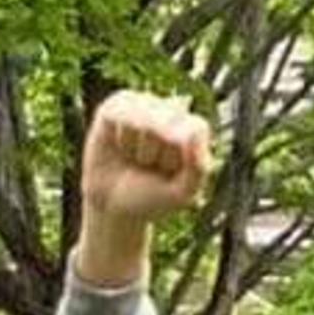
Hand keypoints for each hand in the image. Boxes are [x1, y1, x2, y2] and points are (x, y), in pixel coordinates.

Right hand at [76, 93, 210, 286]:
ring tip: (134, 159)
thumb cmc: (153, 202)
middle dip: (158, 154)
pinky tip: (118, 145)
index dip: (180, 156)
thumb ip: (198, 165)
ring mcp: (141, 105)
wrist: (115, 210)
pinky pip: (122, 112)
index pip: (193, 126)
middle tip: (149, 168)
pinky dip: (119, 135)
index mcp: (190, 129)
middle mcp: (168, 111)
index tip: (170, 175)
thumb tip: (191, 128)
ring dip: (137, 147)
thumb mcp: (184, 193)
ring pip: (145, 117)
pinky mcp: (115, 106)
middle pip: (169, 120)